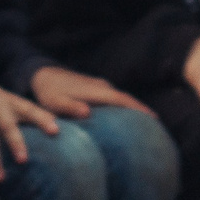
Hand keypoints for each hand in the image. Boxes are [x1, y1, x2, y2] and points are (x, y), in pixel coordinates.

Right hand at [0, 78, 60, 183]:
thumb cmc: (1, 102)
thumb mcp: (17, 102)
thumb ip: (37, 114)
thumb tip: (62, 124)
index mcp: (12, 103)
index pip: (30, 110)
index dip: (42, 120)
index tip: (55, 131)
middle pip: (6, 126)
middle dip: (14, 142)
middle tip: (23, 160)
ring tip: (1, 180)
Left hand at [29, 64, 149, 120]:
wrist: (42, 74)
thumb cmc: (48, 92)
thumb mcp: (55, 103)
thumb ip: (70, 107)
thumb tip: (88, 112)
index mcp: (95, 91)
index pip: (121, 100)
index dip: (138, 109)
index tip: (154, 118)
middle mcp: (101, 86)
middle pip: (126, 98)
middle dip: (141, 109)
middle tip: (157, 125)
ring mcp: (99, 85)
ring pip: (121, 97)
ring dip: (133, 107)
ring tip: (146, 123)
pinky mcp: (95, 87)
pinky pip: (115, 97)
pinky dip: (124, 105)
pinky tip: (125, 115)